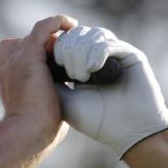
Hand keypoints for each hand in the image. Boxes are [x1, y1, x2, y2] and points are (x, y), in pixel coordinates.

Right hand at [0, 15, 74, 146]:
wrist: (28, 132)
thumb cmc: (37, 129)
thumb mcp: (42, 107)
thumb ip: (50, 94)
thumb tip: (66, 96)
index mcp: (10, 76)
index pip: (20, 53)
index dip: (40, 52)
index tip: (58, 61)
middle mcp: (10, 63)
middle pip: (30, 41)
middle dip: (50, 45)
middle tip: (71, 55)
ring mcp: (18, 57)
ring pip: (39, 34)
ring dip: (57, 35)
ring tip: (75, 42)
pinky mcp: (30, 54)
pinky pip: (46, 26)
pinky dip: (59, 22)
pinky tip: (72, 25)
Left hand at [54, 26, 167, 157]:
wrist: (126, 132)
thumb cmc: (95, 120)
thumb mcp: (63, 99)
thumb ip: (50, 77)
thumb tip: (37, 56)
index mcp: (81, 65)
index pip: (65, 42)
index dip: (57, 48)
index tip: (54, 67)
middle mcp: (98, 57)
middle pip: (76, 34)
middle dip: (67, 50)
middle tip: (70, 75)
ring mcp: (115, 54)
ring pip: (91, 35)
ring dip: (81, 53)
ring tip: (80, 77)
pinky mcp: (130, 55)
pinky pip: (108, 42)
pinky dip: (96, 53)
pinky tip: (93, 69)